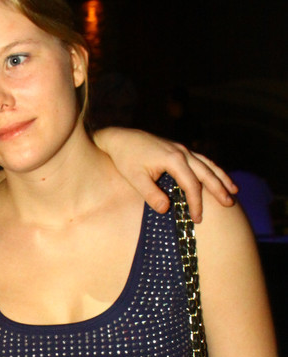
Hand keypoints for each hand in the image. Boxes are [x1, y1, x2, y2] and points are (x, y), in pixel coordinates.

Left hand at [95, 127, 237, 223]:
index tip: (197, 218)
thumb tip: (166, 209)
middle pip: (206, 172)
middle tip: (229, 204)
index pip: (191, 184)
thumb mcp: (135, 178)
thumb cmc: (126, 159)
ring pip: (208, 164)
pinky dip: (212, 169)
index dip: (196, 202)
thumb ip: (151, 194)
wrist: (121, 138)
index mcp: (173, 159)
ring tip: (234, 191)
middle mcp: (182, 152)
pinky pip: (201, 160)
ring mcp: (182, 149)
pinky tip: (218, 177)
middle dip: (219, 189)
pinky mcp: (179, 150)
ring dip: (221, 178)